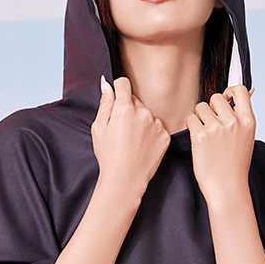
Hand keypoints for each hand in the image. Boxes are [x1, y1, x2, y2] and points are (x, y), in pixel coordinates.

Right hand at [90, 76, 170, 201]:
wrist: (125, 180)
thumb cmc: (109, 156)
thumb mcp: (99, 128)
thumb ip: (105, 103)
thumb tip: (106, 84)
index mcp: (124, 108)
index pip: (124, 83)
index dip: (118, 90)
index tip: (117, 100)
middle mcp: (143, 112)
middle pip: (136, 100)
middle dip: (129, 109)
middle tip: (122, 129)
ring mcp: (156, 124)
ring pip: (147, 114)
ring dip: (141, 121)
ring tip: (132, 140)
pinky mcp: (165, 136)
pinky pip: (157, 127)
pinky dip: (151, 133)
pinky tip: (142, 146)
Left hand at [186, 84, 255, 201]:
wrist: (227, 187)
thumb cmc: (235, 166)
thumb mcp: (245, 138)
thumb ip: (240, 118)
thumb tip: (233, 97)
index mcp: (248, 121)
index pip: (240, 90)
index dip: (230, 91)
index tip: (225, 99)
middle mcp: (233, 121)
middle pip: (216, 97)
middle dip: (211, 107)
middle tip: (211, 123)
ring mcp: (216, 128)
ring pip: (201, 107)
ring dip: (200, 117)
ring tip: (205, 134)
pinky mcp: (200, 136)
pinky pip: (190, 119)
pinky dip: (192, 128)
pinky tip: (198, 140)